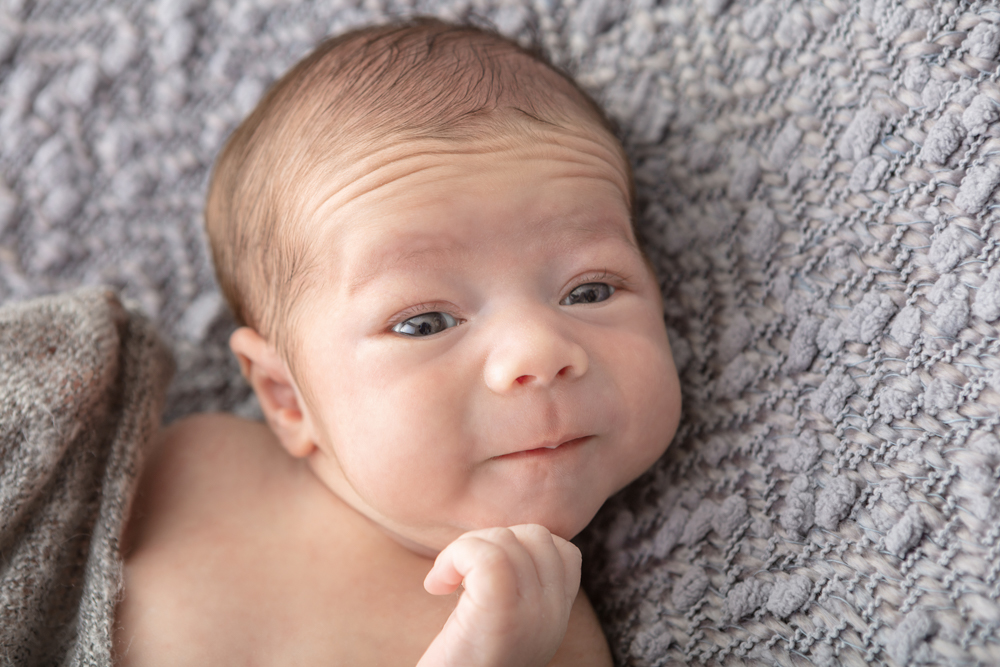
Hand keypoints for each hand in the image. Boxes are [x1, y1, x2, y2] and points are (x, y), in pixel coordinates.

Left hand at [416, 524, 581, 666]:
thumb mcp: (495, 633)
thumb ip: (511, 596)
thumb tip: (497, 542)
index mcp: (554, 624)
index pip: (563, 552)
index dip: (519, 547)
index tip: (480, 576)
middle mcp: (553, 622)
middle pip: (537, 537)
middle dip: (490, 541)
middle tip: (457, 576)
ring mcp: (531, 620)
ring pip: (509, 541)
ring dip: (466, 550)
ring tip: (443, 583)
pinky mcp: (500, 618)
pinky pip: (488, 557)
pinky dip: (455, 557)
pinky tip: (435, 586)